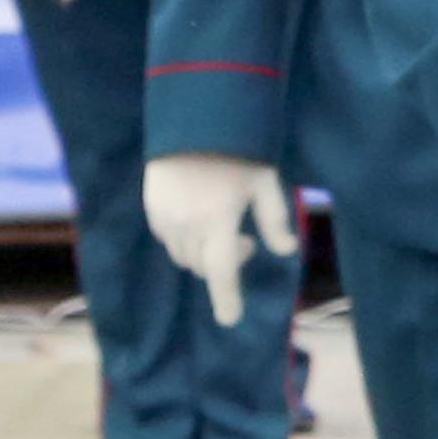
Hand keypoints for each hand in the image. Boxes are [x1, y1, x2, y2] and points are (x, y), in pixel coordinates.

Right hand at [144, 152, 297, 328]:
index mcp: (218, 220)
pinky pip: (167, 240)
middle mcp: (187, 224)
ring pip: (182, 256)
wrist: (191, 119)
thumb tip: (286, 251)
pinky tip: (198, 217)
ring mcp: (165, 217)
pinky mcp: (152, 208)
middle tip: (245, 241)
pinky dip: (184, 241)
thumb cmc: (236, 150)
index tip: (230, 319)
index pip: (221, 271)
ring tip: (221, 227)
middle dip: (224, 265)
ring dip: (203, 254)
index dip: (226, 298)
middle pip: (202, 267)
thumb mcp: (264, 181)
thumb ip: (274, 219)